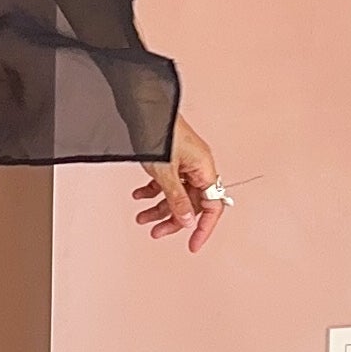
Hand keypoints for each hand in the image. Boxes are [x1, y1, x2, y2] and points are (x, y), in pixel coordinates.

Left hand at [134, 116, 228, 252]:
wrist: (143, 106)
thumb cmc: (158, 131)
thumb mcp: (165, 173)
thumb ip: (177, 200)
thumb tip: (187, 222)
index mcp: (205, 169)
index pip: (213, 207)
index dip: (203, 228)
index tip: (193, 245)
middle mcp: (198, 167)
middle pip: (191, 203)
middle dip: (172, 219)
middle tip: (155, 232)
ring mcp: (184, 162)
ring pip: (176, 194)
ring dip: (158, 208)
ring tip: (140, 217)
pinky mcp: (171, 158)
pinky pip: (166, 182)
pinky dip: (152, 191)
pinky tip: (138, 195)